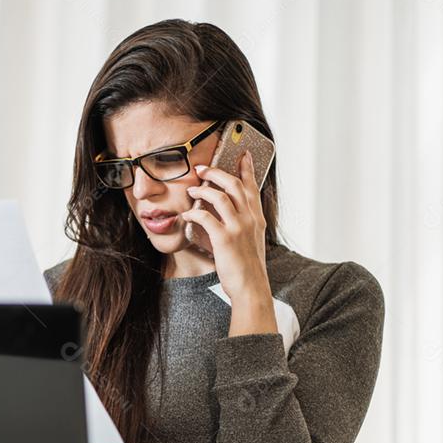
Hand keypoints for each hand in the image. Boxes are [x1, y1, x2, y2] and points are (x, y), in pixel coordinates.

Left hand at [179, 151, 276, 334]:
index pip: (252, 186)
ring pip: (219, 196)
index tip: (242, 154)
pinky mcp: (225, 239)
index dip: (246, 168)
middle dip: (216, 172)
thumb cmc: (248, 267)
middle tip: (202, 169)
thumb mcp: (251, 241)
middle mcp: (250, 219)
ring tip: (191, 190)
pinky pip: (205, 217)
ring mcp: (238, 228)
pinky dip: (193, 213)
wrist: (251, 287)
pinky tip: (186, 215)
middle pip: (233, 184)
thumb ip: (242, 225)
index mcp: (257, 218)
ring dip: (202, 189)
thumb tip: (225, 214)